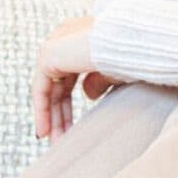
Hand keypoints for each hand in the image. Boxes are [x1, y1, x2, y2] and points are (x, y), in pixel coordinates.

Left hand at [32, 16, 123, 140]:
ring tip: (55, 142)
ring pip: (47, 87)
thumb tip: (87, 95)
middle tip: (61, 140)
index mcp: (82, 36)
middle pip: (57, 84)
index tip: (70, 129)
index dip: (67, 104)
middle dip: (59, 114)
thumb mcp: (115, 72)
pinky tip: (45, 131)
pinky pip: (40, 87)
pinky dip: (42, 109)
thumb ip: (99, 81)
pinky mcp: (49, 52)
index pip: (68, 77)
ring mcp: (56, 42)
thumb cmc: (135, 56)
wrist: (137, 44)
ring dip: (51, 116)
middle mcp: (67, 35)